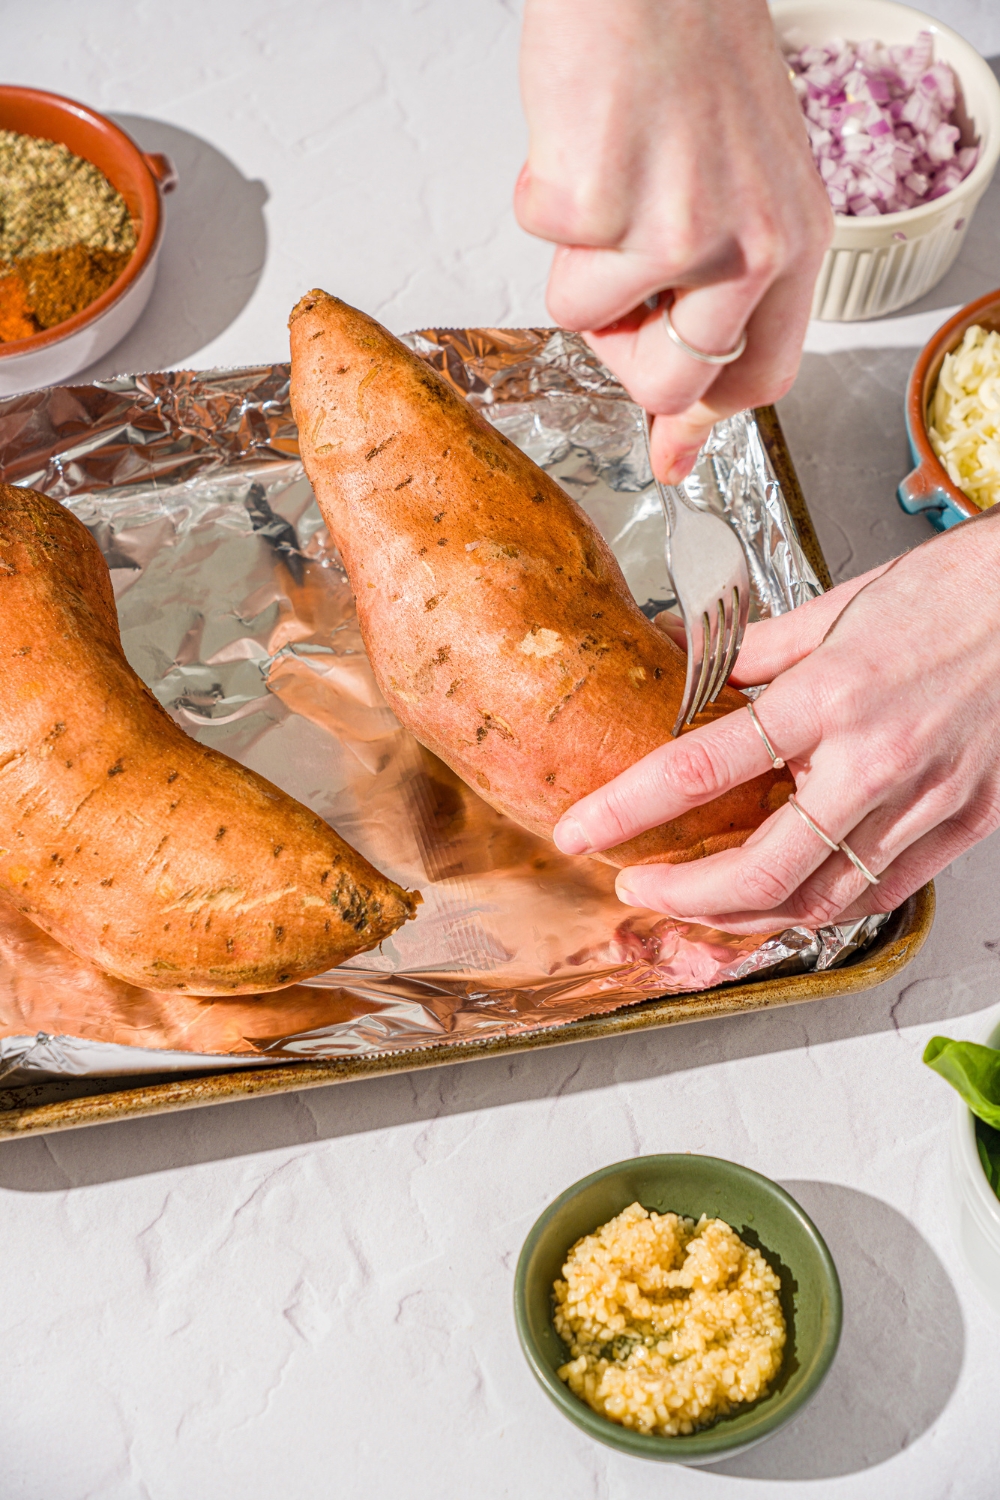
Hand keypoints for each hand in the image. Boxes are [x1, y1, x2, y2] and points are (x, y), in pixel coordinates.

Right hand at [515, 0, 831, 481]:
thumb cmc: (692, 54)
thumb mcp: (747, 182)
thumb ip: (723, 293)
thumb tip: (675, 426)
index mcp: (794, 242)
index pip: (759, 378)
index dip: (703, 422)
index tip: (670, 452)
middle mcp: (749, 246)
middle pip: (669, 382)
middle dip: (619, 349)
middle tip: (611, 278)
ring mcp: (677, 229)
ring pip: (584, 318)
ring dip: (572, 256)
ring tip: (602, 174)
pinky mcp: (603, 205)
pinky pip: (542, 245)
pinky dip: (541, 194)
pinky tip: (577, 139)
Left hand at [552, 511, 999, 932]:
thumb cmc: (952, 590)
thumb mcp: (837, 607)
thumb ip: (754, 651)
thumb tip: (688, 665)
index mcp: (829, 694)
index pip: (700, 769)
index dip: (626, 811)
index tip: (580, 833)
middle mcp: (875, 759)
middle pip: (760, 871)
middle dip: (683, 897)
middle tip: (638, 887)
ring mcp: (927, 800)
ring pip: (821, 900)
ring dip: (746, 915)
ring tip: (701, 900)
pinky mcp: (967, 822)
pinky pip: (881, 893)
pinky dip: (822, 906)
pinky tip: (787, 894)